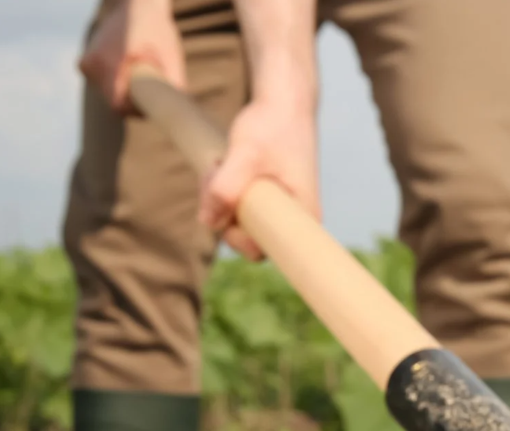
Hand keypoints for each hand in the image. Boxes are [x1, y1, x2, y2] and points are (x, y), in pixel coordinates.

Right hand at [78, 0, 185, 113]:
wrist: (138, 4)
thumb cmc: (158, 31)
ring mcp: (88, 63)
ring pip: (107, 93)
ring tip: (138, 72)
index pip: (118, 105)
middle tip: (149, 89)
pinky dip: (113, 81)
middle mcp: (95, 63)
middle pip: (112, 100)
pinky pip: (100, 83)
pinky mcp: (85, 62)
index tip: (148, 103)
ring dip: (123, 90)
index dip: (134, 110)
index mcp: (113, 63)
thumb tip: (175, 116)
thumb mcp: (172, 58)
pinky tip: (125, 68)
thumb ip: (173, 88)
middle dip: (131, 101)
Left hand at [199, 98, 319, 260]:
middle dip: (222, 208)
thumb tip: (208, 223)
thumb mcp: (247, 154)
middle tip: (215, 171)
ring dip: (218, 194)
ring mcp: (278, 208)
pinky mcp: (265, 197)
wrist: (284, 100)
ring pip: (236, 218)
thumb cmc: (274, 125)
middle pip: (244, 235)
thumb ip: (226, 188)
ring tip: (220, 161)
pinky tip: (222, 163)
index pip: (261, 250)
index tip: (226, 207)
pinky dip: (222, 186)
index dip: (236, 236)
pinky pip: (236, 204)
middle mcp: (293, 219)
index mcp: (301, 217)